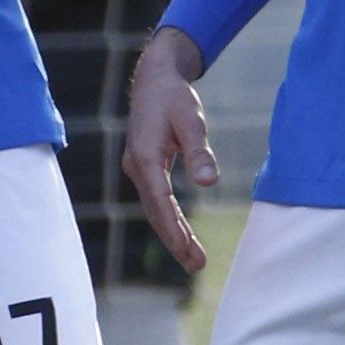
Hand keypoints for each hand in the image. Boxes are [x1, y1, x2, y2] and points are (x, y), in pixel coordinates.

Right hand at [121, 33, 216, 275]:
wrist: (154, 79)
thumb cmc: (174, 97)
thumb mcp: (191, 120)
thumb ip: (200, 151)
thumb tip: (208, 182)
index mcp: (145, 157)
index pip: (160, 201)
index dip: (174, 228)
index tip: (188, 250)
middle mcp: (136, 166)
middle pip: (155, 212)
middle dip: (175, 240)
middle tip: (197, 265)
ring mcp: (137, 168)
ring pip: (155, 209)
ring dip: (173, 234)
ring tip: (194, 260)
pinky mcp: (144, 168)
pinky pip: (157, 200)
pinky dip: (170, 219)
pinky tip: (184, 235)